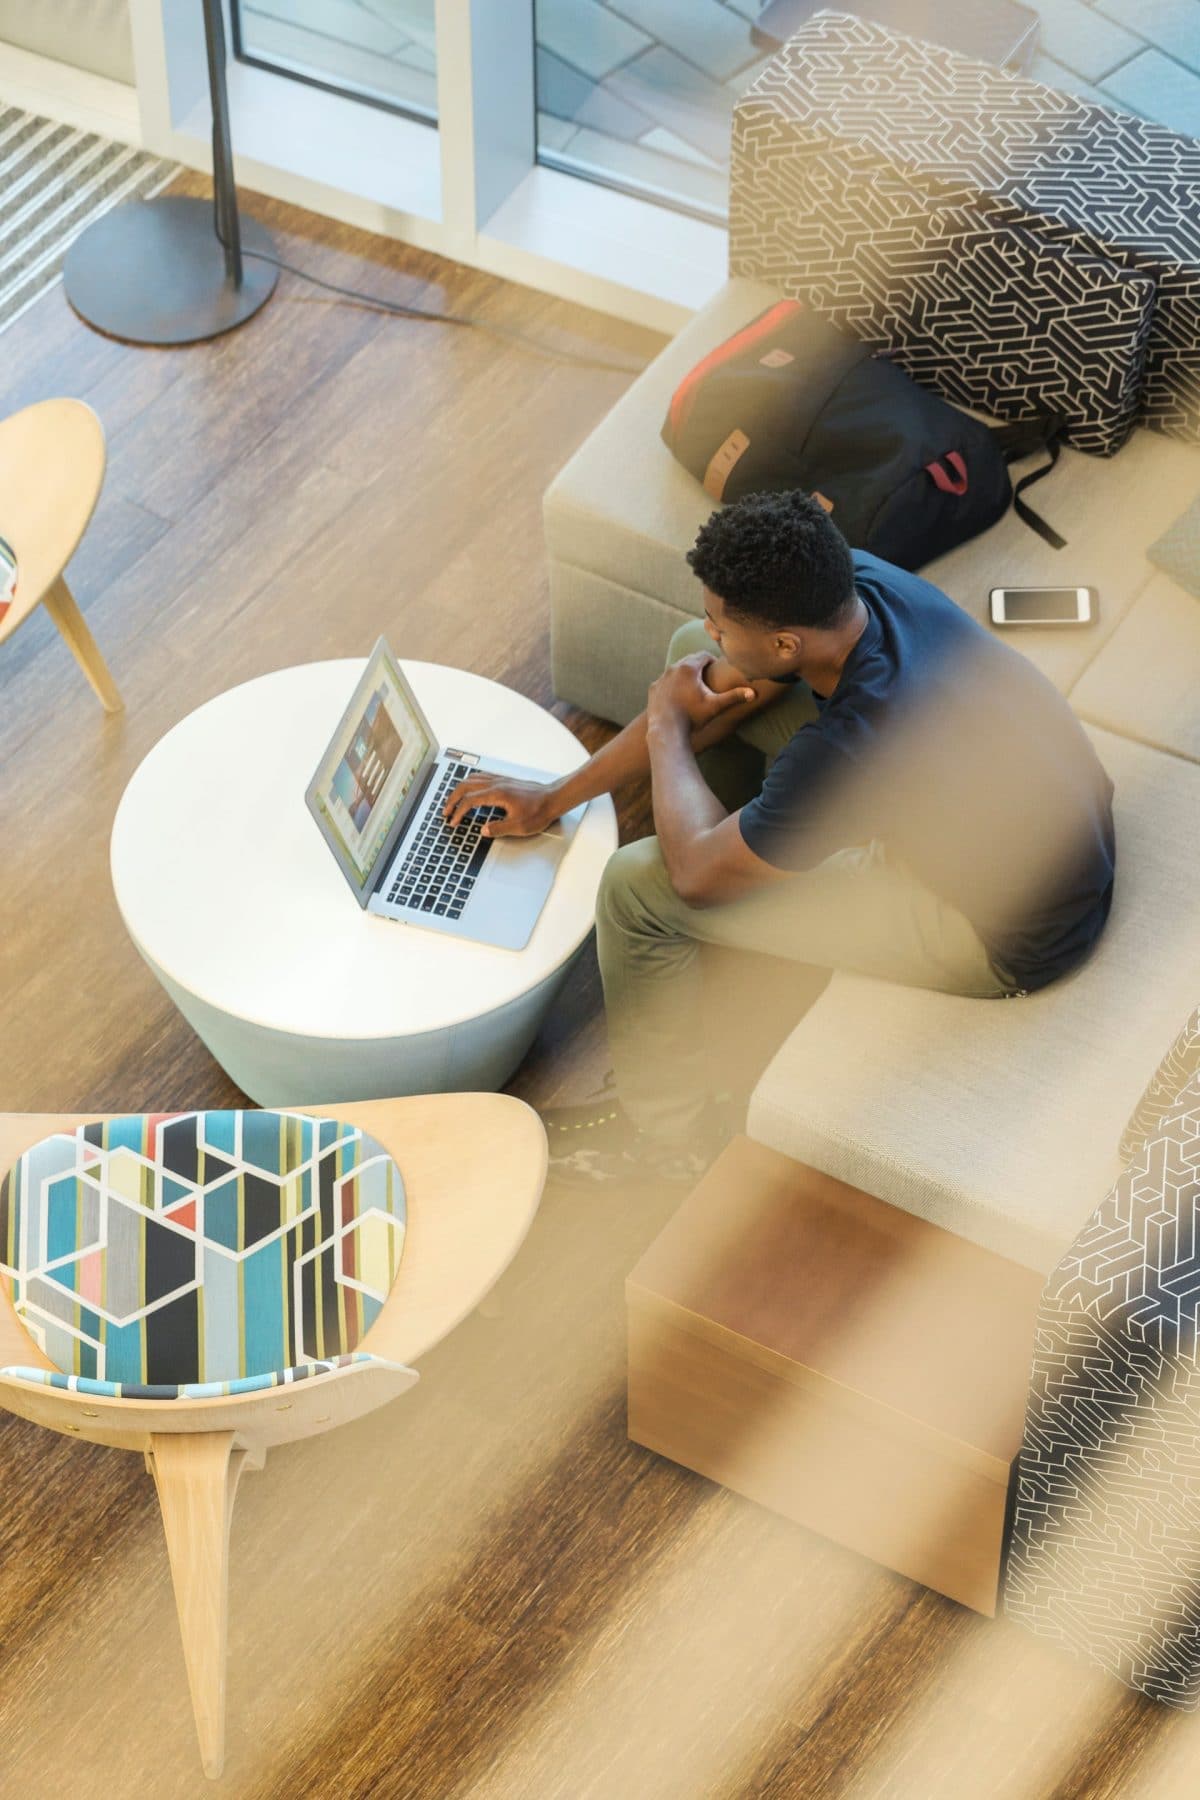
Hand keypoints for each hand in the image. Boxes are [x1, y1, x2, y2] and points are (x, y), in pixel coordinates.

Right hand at [442, 773, 558, 837]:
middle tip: (446, 811)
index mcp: (497, 794)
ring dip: (459, 790)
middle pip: (465, 786)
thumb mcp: (519, 826)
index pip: (469, 801)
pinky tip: (470, 789)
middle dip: (452, 799)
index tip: (453, 821)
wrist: (554, 798)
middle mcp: (496, 784)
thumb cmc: (539, 811)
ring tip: (453, 800)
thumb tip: (483, 830)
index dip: (458, 812)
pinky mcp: (505, 780)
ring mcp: (500, 780)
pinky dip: (470, 783)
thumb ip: (498, 828)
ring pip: (472, 779)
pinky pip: (481, 776)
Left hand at [647, 652, 754, 729]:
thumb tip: (754, 693)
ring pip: (676, 670)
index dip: (712, 660)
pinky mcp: (653, 688)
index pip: (704, 655)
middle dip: (698, 667)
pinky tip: (678, 695)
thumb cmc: (692, 717)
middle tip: (707, 676)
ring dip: (685, 675)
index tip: (716, 668)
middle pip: (689, 660)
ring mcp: (661, 678)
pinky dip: (672, 685)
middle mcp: (673, 668)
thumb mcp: (715, 706)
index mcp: (689, 668)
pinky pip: (665, 681)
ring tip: (693, 686)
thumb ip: (734, 697)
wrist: (666, 730)